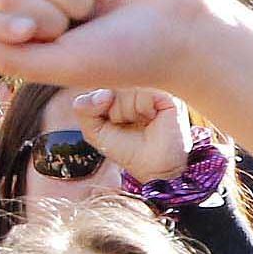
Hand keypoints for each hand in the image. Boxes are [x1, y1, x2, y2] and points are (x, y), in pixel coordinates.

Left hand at [0, 0, 217, 92]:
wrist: (182, 31)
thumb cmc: (125, 57)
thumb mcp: (61, 65)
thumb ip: (7, 57)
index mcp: (32, 37)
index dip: (3, 24)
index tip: (34, 34)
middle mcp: (43, 3)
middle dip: (45, 11)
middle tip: (82, 25)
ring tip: (105, 5)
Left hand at [65, 85, 194, 181]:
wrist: (155, 169)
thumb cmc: (128, 150)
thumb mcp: (95, 131)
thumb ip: (84, 109)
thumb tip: (104, 93)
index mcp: (121, 89)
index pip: (100, 84)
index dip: (100, 107)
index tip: (114, 123)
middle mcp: (138, 85)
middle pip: (112, 86)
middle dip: (114, 112)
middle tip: (130, 125)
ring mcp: (155, 87)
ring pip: (127, 90)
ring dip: (129, 113)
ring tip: (143, 123)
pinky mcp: (168, 94)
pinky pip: (144, 93)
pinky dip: (143, 110)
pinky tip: (153, 119)